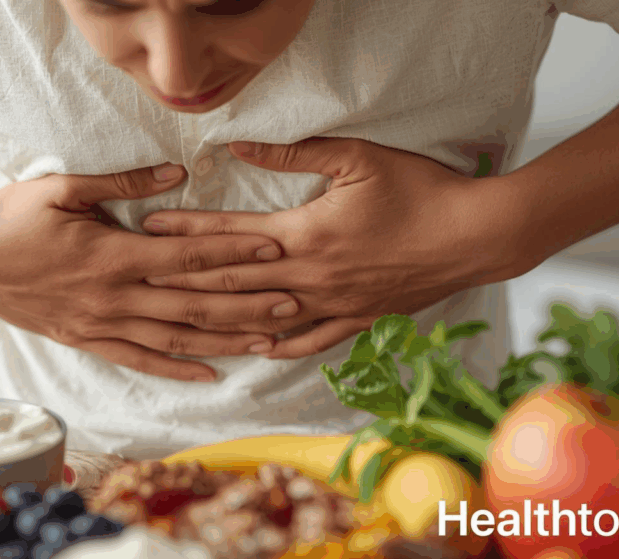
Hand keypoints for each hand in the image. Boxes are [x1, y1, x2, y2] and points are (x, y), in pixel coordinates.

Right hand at [0, 163, 300, 381]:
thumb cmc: (9, 216)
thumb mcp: (63, 186)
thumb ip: (125, 180)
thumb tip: (179, 172)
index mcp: (110, 256)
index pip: (187, 257)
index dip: (235, 254)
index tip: (276, 250)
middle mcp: (112, 298)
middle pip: (194, 305)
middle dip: (248, 305)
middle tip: (294, 303)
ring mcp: (100, 325)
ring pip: (176, 340)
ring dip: (226, 342)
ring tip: (270, 343)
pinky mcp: (86, 340)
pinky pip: (139, 360)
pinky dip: (177, 369)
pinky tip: (209, 374)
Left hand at [139, 138, 521, 358]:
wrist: (475, 235)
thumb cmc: (420, 190)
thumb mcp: (357, 158)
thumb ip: (294, 154)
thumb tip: (239, 146)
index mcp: (305, 236)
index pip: (230, 237)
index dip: (186, 232)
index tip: (149, 229)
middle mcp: (310, 279)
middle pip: (233, 285)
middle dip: (183, 281)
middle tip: (143, 280)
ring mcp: (333, 305)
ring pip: (263, 322)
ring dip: (219, 322)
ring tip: (181, 324)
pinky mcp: (358, 321)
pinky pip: (309, 341)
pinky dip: (278, 347)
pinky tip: (256, 351)